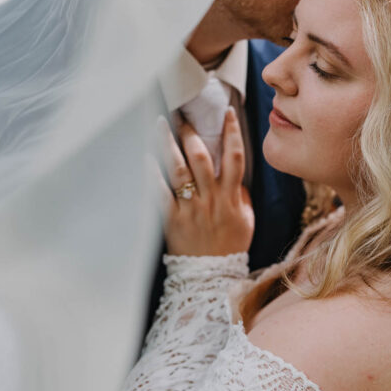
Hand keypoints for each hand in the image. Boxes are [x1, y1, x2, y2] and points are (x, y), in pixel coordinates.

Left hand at [156, 108, 254, 256]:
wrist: (212, 277)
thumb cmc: (231, 246)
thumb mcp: (246, 220)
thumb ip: (242, 195)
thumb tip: (235, 174)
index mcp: (231, 197)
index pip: (235, 157)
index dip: (233, 132)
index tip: (229, 112)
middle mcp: (211, 199)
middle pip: (202, 158)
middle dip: (192, 133)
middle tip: (183, 115)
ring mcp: (191, 209)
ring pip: (179, 171)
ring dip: (169, 145)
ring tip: (160, 124)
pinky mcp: (172, 220)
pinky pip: (160, 194)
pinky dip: (152, 175)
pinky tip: (144, 157)